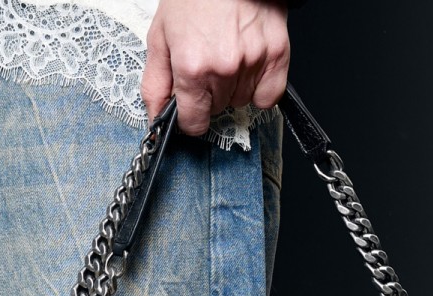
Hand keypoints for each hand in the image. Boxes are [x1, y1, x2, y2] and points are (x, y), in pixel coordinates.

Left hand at [142, 0, 290, 137]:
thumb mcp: (161, 35)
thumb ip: (156, 82)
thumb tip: (156, 116)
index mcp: (192, 66)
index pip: (194, 123)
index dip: (189, 116)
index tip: (190, 105)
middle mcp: (223, 68)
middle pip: (217, 109)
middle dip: (210, 93)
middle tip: (208, 60)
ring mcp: (253, 62)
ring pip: (241, 101)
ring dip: (234, 86)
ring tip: (228, 53)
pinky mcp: (276, 54)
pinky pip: (268, 96)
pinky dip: (260, 88)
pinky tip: (248, 66)